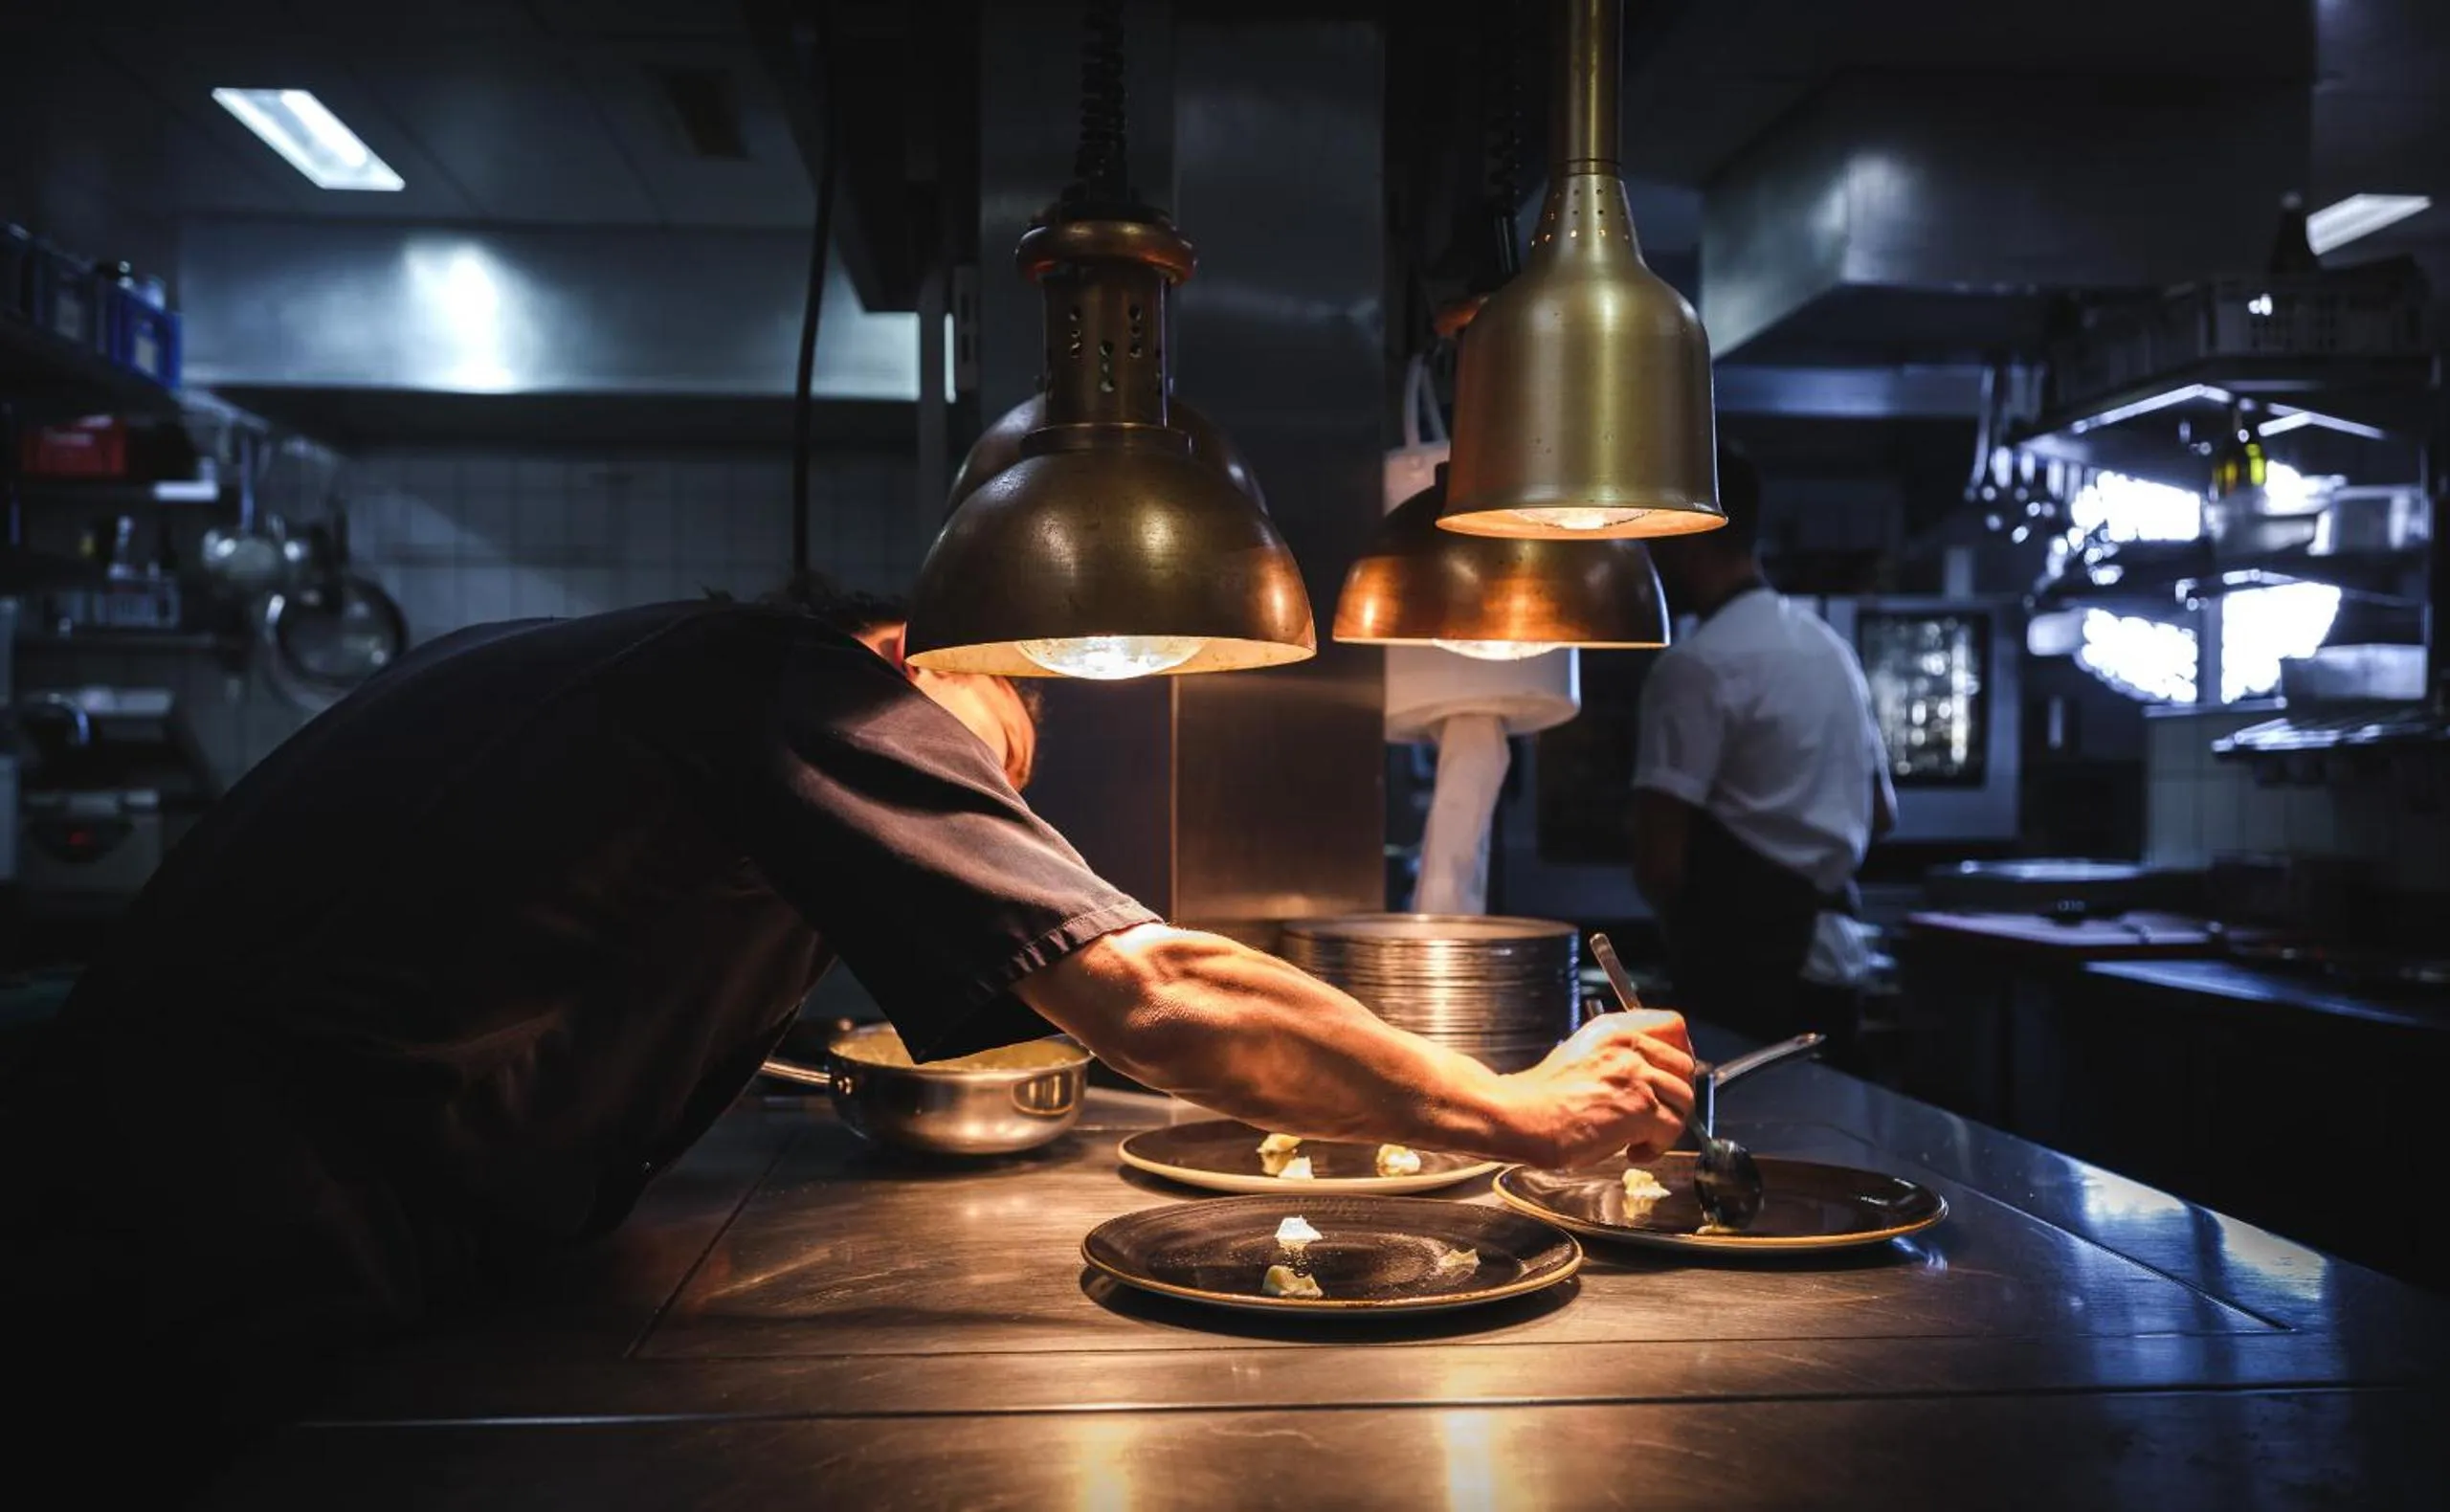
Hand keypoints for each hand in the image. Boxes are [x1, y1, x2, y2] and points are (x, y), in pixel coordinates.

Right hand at [1498, 1009, 1695, 1167]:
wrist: (1521, 1116)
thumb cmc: (1541, 1096)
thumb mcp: (1580, 1054)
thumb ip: (1615, 1057)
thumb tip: (1646, 1075)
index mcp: (1613, 1030)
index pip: (1672, 1025)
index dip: (1680, 1051)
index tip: (1672, 1072)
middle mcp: (1628, 1047)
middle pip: (1685, 1066)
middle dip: (1676, 1095)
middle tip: (1659, 1113)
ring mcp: (1636, 1076)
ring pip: (1684, 1100)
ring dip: (1669, 1124)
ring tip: (1644, 1137)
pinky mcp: (1640, 1109)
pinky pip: (1672, 1129)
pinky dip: (1658, 1146)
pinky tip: (1634, 1150)